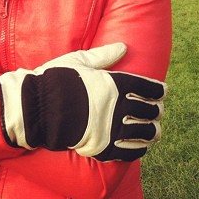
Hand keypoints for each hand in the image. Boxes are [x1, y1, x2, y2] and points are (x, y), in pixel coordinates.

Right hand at [0, 43, 165, 161]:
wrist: (35, 108)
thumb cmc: (55, 79)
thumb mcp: (79, 60)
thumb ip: (104, 55)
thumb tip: (124, 46)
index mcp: (115, 83)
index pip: (147, 88)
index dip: (158, 90)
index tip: (163, 91)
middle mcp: (117, 106)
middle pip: (149, 110)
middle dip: (157, 110)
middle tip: (159, 111)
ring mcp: (111, 128)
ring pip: (144, 132)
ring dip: (153, 131)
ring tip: (156, 131)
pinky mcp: (102, 147)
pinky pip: (128, 151)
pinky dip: (139, 149)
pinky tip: (142, 147)